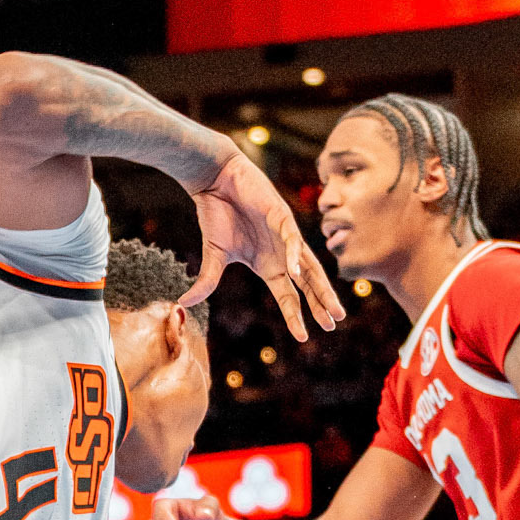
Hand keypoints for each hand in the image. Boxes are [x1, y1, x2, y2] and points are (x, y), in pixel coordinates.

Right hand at [182, 150, 342, 342]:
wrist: (214, 181)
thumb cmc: (216, 214)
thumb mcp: (214, 255)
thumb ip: (207, 281)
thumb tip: (183, 304)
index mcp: (267, 265)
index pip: (287, 296)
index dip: (295, 315)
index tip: (303, 337)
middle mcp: (281, 254)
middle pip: (306, 284)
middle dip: (321, 303)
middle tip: (335, 323)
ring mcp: (284, 236)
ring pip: (309, 266)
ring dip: (321, 286)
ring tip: (334, 306)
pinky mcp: (281, 217)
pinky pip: (291, 240)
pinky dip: (294, 256)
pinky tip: (296, 273)